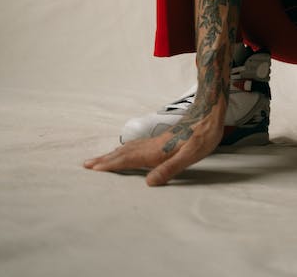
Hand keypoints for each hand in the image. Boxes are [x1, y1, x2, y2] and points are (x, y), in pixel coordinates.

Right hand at [83, 106, 224, 186]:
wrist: (211, 113)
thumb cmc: (203, 135)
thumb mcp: (191, 155)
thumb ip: (170, 168)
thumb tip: (148, 183)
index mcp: (156, 151)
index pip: (128, 159)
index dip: (110, 165)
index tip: (92, 169)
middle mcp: (152, 145)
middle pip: (123, 153)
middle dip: (104, 160)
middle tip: (86, 165)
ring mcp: (156, 140)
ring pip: (129, 148)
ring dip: (113, 154)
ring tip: (100, 159)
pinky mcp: (162, 138)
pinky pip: (137, 145)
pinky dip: (125, 149)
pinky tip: (127, 151)